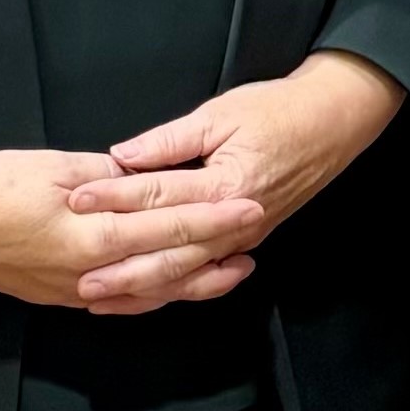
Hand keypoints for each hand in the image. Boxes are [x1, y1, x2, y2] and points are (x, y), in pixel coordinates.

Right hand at [0, 148, 270, 313]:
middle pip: (171, 264)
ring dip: (196, 282)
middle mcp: (93, 272)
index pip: (170, 224)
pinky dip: (156, 297)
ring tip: (234, 269)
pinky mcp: (62, 297)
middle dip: (217, 250)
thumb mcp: (52, 167)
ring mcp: (77, 291)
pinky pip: (123, 303)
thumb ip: (107, 177)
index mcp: (94, 235)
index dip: (214, 217)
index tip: (251, 207)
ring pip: (152, 292)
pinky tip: (175, 290)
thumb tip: (143, 178)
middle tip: (256, 235)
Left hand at [71, 54, 402, 301]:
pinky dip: (173, 287)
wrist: (333, 123)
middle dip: (122, 266)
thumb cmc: (278, 111)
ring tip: (103, 298)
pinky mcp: (244, 242)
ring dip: (143, 288)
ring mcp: (242, 239)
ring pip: (186, 273)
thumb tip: (123, 155)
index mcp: (226, 186)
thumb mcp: (221, 113)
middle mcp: (234, 223)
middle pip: (169, 251)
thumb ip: (171, 141)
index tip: (76, 201)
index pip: (158, 195)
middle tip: (79, 278)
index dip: (114, 197)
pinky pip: (204, 273)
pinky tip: (146, 295)